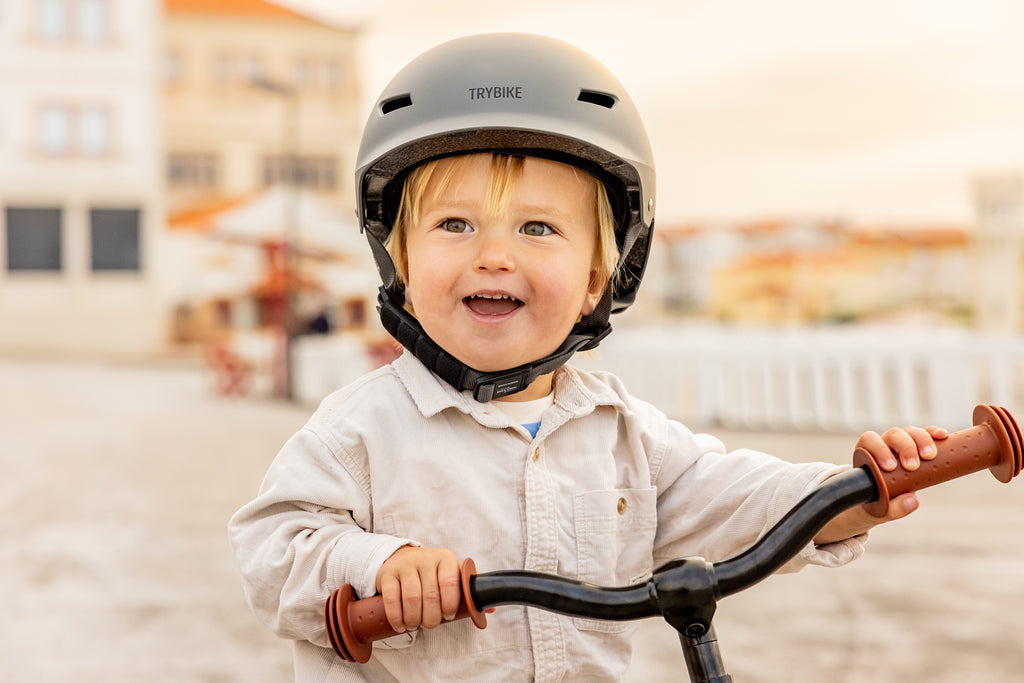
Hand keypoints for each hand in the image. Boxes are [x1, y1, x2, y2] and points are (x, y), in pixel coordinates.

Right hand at [375, 545, 460, 633]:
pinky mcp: (388, 574)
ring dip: (414, 618)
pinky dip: (396, 617)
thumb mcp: (451, 574)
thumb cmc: (432, 572)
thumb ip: (468, 589)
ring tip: (415, 625)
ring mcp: (405, 565)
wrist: (402, 558)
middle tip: (430, 624)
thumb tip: (492, 609)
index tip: (448, 616)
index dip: (450, 604)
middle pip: (430, 595)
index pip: (450, 582)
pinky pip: (391, 598)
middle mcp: (425, 559)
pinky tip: (401, 625)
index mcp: (445, 558)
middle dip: (431, 617)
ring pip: (411, 598)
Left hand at [814, 425, 947, 543]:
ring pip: (910, 432)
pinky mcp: (918, 446)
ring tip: (930, 456)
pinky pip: (926, 433)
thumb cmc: (877, 502)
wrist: (883, 500)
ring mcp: (901, 444)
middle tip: (912, 466)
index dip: (879, 449)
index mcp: (867, 453)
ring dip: (921, 440)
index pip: (870, 441)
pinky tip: (942, 436)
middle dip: (905, 447)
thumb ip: (893, 508)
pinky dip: (933, 433)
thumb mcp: (881, 509)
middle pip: (894, 434)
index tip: (890, 467)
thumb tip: (913, 501)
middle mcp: (884, 444)